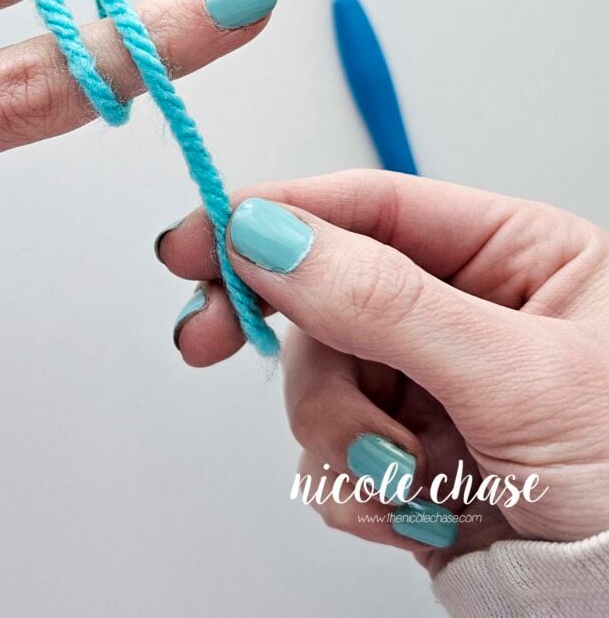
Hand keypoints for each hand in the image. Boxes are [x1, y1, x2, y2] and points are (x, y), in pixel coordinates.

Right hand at [157, 170, 608, 570]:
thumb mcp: (518, 381)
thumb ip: (387, 303)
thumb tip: (271, 238)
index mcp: (512, 253)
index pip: (370, 206)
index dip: (274, 214)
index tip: (198, 239)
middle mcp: (461, 308)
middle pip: (322, 288)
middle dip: (270, 326)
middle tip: (202, 337)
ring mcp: (426, 379)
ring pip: (317, 378)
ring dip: (340, 436)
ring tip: (401, 480)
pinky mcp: (402, 447)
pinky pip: (328, 448)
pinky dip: (353, 486)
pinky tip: (412, 510)